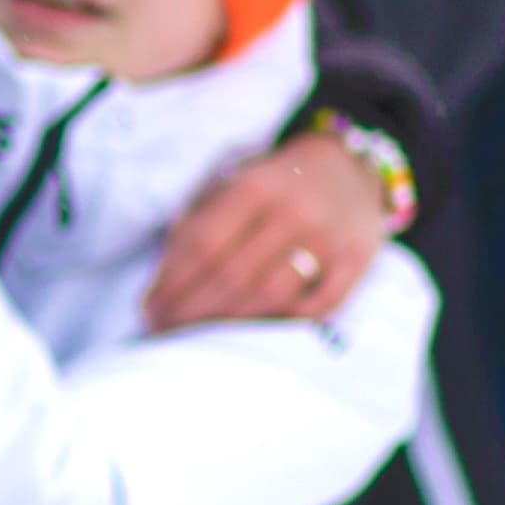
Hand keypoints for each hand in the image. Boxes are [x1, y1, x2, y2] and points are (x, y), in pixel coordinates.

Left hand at [147, 134, 395, 330]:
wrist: (349, 168)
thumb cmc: (275, 183)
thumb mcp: (235, 183)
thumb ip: (199, 223)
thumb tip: (162, 282)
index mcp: (256, 185)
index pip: (204, 243)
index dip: (171, 282)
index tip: (148, 308)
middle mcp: (294, 212)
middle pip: (233, 276)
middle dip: (190, 310)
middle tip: (163, 329)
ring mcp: (329, 239)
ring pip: (270, 297)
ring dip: (227, 325)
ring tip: (197, 337)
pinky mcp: (356, 262)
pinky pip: (315, 308)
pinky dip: (279, 325)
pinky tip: (250, 334)